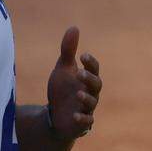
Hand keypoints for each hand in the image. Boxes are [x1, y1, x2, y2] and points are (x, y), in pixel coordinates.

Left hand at [47, 26, 101, 140]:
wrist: (55, 115)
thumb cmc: (62, 90)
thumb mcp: (63, 69)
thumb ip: (68, 51)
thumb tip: (74, 27)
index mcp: (87, 79)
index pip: (94, 69)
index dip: (91, 63)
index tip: (83, 55)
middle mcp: (90, 93)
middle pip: (96, 85)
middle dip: (89, 79)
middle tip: (79, 73)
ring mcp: (86, 108)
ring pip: (92, 103)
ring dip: (86, 98)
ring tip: (77, 94)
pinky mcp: (81, 123)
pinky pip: (86, 122)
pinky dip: (82, 119)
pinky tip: (74, 115)